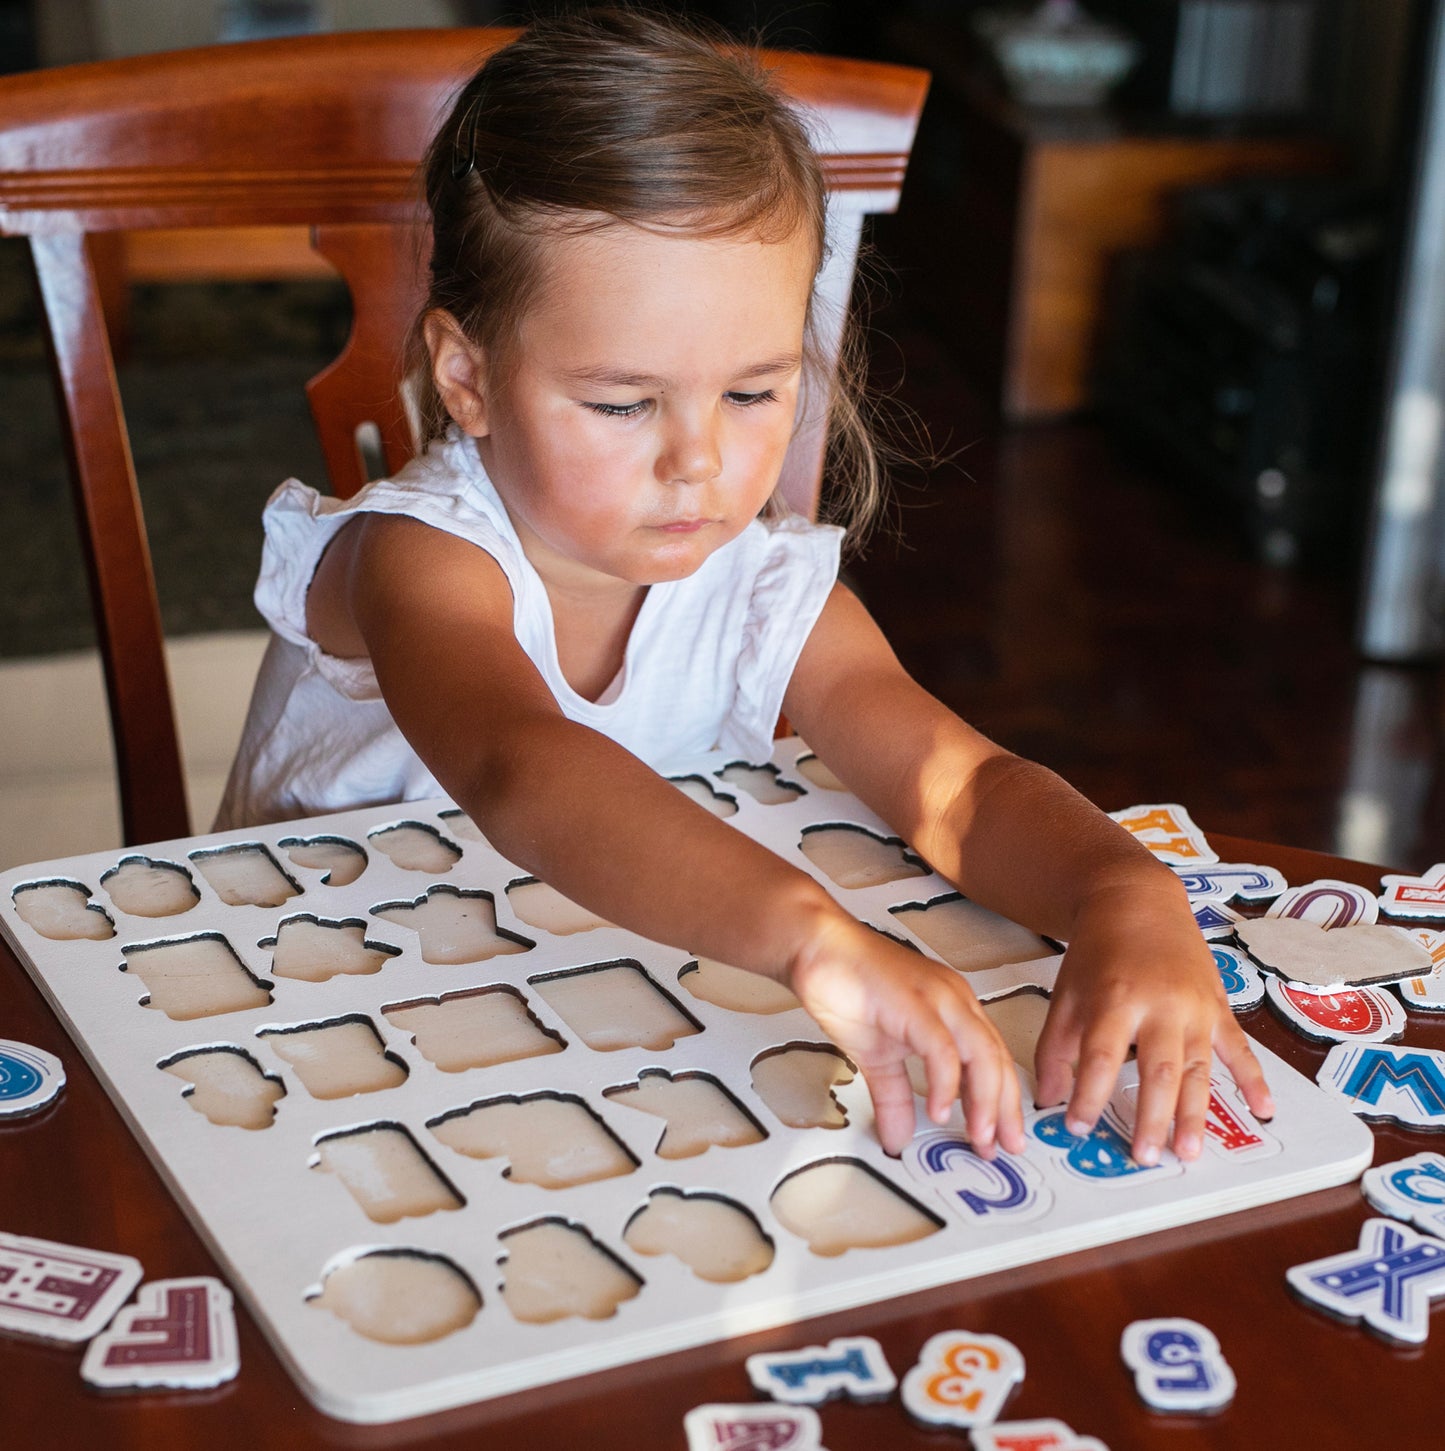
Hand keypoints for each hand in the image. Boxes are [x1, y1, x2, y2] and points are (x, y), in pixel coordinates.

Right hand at [786, 915, 1025, 1157]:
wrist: (818, 947)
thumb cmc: (849, 986)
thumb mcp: (877, 1056)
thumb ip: (895, 1095)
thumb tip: (898, 1136)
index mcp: (954, 1009)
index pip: (993, 1060)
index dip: (1002, 1102)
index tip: (1000, 1138)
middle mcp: (955, 1000)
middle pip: (996, 1059)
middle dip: (1004, 1109)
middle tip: (1002, 1147)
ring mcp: (937, 998)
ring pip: (981, 1052)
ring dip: (986, 1100)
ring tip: (980, 1136)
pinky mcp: (913, 1002)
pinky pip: (941, 1047)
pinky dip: (946, 1082)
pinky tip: (939, 1110)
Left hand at [1034, 886, 1273, 1164]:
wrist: (1137, 902)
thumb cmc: (1098, 953)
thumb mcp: (1067, 994)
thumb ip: (1057, 1048)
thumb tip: (1050, 1100)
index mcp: (1116, 998)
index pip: (1100, 1058)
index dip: (1088, 1096)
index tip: (1077, 1128)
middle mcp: (1160, 1004)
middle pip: (1157, 1070)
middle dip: (1151, 1117)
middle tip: (1144, 1156)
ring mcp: (1195, 1006)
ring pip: (1197, 1068)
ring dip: (1194, 1113)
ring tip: (1186, 1152)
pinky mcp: (1218, 1006)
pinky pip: (1239, 1048)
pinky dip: (1254, 1080)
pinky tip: (1262, 1110)